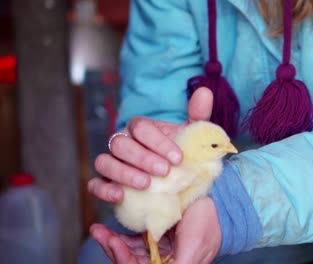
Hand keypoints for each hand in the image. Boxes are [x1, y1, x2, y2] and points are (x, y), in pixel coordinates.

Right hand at [88, 87, 213, 202]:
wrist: (174, 181)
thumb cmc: (179, 155)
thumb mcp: (192, 136)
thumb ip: (198, 114)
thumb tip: (204, 91)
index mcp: (139, 128)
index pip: (141, 128)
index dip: (158, 142)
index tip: (178, 158)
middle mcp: (121, 142)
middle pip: (120, 144)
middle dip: (143, 158)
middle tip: (165, 171)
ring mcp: (110, 163)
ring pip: (104, 162)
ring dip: (124, 173)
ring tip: (146, 184)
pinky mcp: (105, 184)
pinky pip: (95, 185)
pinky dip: (104, 190)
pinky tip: (120, 196)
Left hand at [91, 197, 221, 263]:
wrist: (218, 203)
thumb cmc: (207, 227)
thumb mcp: (191, 251)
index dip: (123, 259)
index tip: (114, 242)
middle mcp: (163, 262)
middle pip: (131, 262)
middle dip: (113, 249)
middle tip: (99, 232)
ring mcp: (158, 249)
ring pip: (129, 251)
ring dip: (112, 242)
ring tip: (99, 229)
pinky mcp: (156, 235)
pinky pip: (134, 240)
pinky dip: (122, 235)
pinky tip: (110, 228)